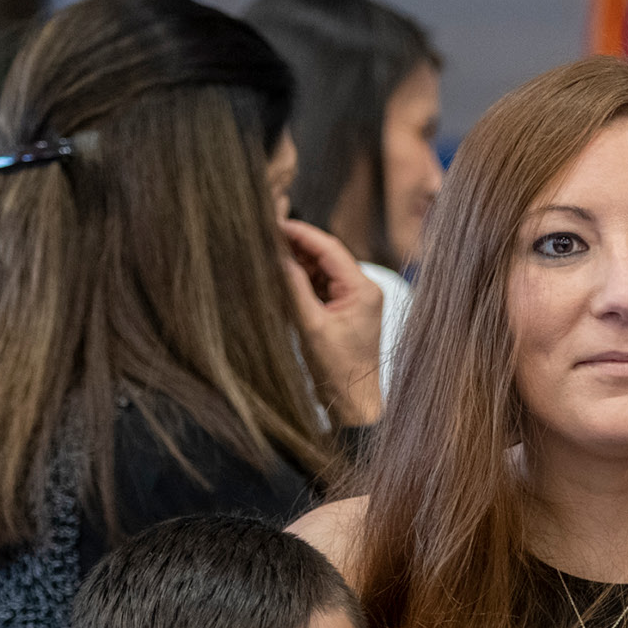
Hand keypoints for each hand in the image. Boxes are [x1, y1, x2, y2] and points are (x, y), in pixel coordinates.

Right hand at [278, 218, 385, 425]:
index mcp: (362, 289)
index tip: (274, 225)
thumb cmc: (337, 370)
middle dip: (296, 248)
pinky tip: (280, 281)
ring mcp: (354, 300)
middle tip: (265, 240)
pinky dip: (301, 283)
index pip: (329, 248)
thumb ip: (294, 289)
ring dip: (297, 265)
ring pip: (321, 271)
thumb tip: (276, 258)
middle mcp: (363, 289)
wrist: (353, 403)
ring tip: (268, 259)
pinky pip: (320, 288)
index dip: (301, 234)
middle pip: (325, 256)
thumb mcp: (310, 327)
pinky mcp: (344, 311)